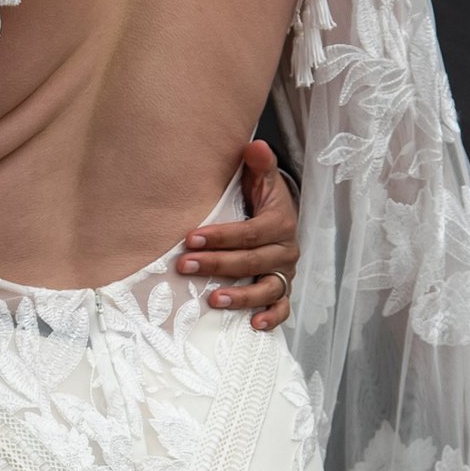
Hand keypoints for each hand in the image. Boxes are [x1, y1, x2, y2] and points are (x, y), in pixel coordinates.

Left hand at [178, 138, 299, 329]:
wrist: (279, 217)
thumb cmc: (261, 198)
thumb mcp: (261, 178)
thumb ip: (258, 164)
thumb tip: (253, 146)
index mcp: (280, 223)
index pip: (249, 233)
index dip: (221, 236)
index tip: (190, 238)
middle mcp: (285, 251)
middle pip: (252, 262)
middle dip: (217, 264)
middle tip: (184, 265)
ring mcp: (284, 274)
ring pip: (267, 289)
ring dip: (241, 296)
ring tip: (214, 300)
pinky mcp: (282, 290)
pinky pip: (281, 308)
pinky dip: (271, 318)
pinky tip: (253, 324)